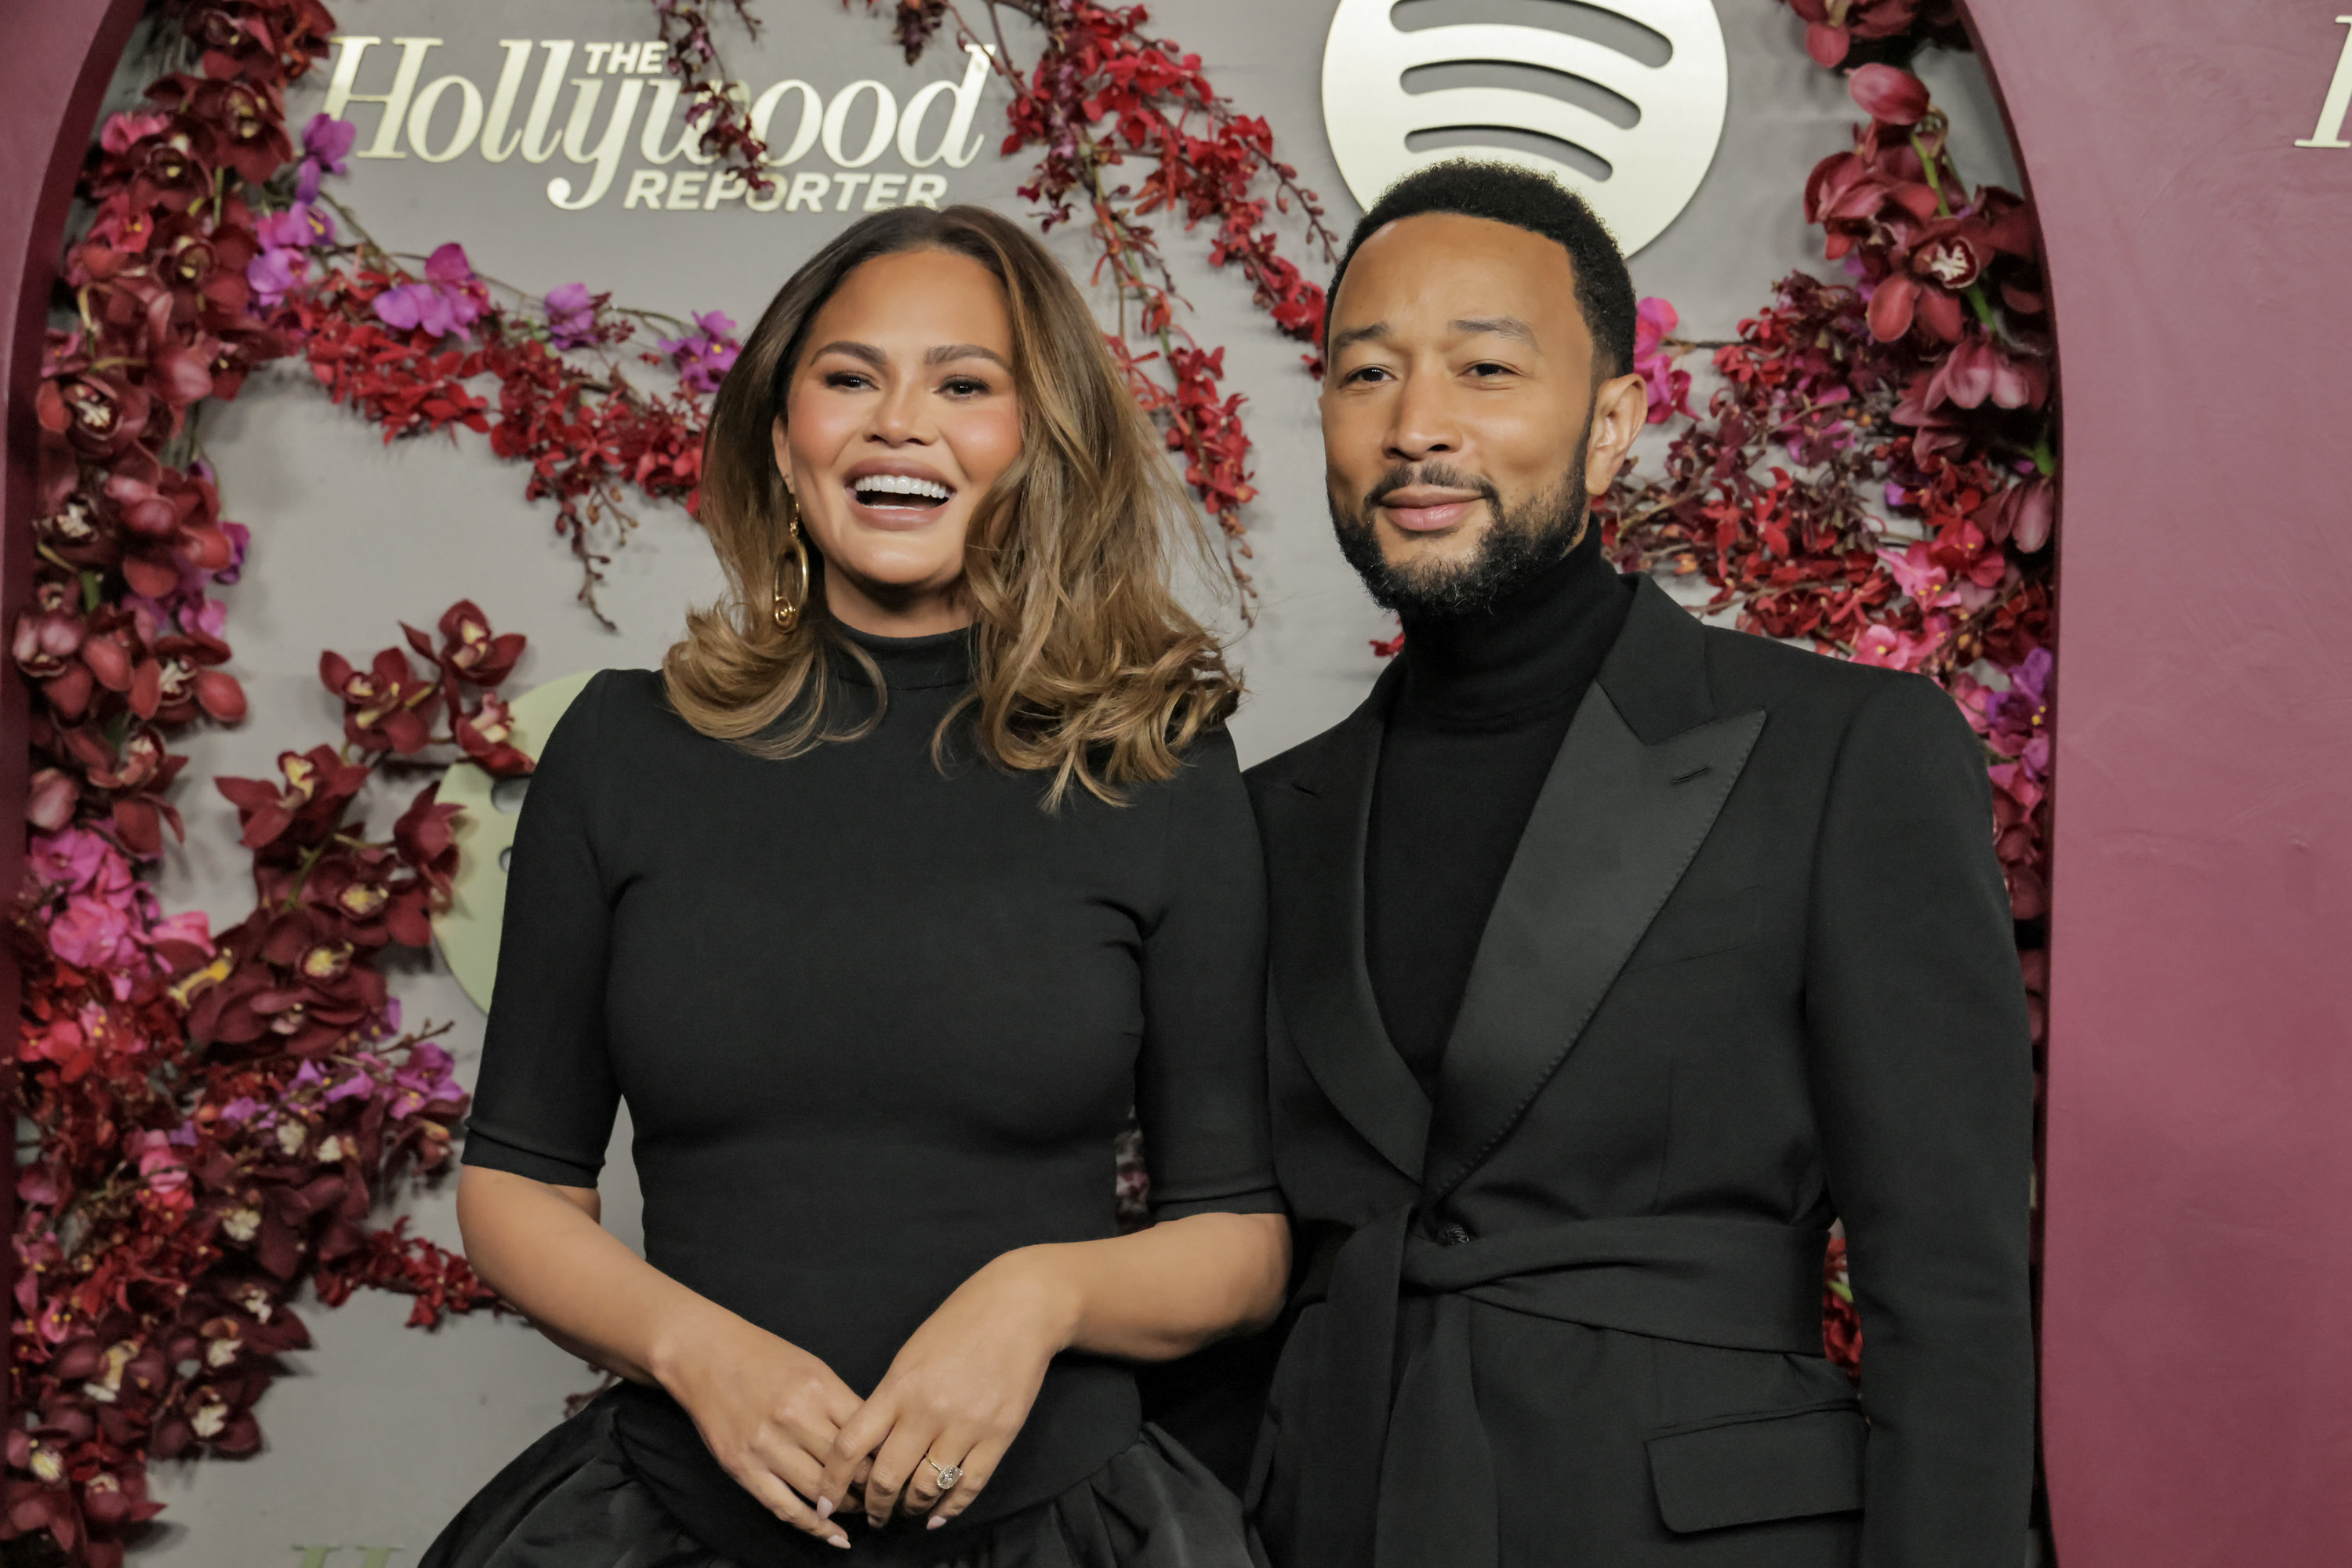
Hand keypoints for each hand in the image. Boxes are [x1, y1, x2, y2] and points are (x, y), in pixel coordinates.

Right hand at [659, 1310, 864, 1548]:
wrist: (704, 1355)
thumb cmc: (763, 1356)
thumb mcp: (812, 1367)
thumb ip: (841, 1402)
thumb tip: (874, 1438)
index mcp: (818, 1389)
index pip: (866, 1434)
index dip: (886, 1455)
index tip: (896, 1466)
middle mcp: (794, 1419)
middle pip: (847, 1467)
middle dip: (870, 1486)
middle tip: (883, 1494)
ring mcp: (766, 1446)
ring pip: (820, 1492)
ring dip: (845, 1507)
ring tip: (860, 1509)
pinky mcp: (743, 1468)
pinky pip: (784, 1507)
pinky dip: (813, 1526)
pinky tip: (833, 1534)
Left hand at [819, 1250, 1074, 1530]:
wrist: (1020, 1307)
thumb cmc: (960, 1322)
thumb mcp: (910, 1355)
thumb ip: (890, 1399)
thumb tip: (872, 1446)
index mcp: (899, 1386)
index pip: (851, 1446)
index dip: (832, 1482)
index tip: (824, 1501)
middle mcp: (928, 1410)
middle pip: (886, 1478)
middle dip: (874, 1506)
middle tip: (872, 1515)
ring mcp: (966, 1425)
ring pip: (925, 1489)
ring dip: (910, 1508)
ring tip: (906, 1511)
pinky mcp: (999, 1435)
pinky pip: (968, 1486)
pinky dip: (949, 1509)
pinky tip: (937, 1515)